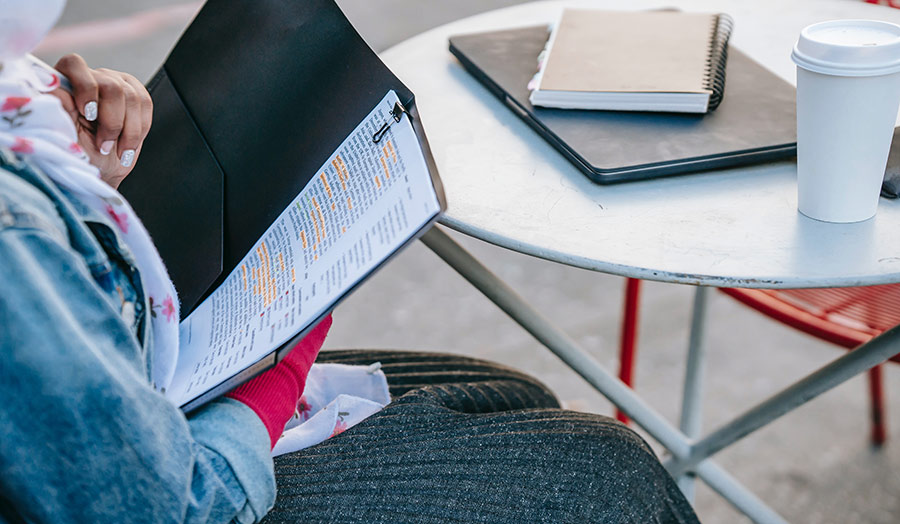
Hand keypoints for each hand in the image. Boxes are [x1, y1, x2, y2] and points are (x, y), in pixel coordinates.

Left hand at [49, 54, 151, 188]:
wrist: (101, 167)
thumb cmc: (79, 153)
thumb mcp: (63, 135)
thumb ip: (57, 107)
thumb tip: (53, 85)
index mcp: (66, 82)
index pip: (75, 65)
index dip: (85, 87)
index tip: (88, 114)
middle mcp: (92, 78)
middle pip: (112, 87)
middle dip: (112, 122)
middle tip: (103, 145)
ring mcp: (116, 83)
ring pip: (132, 98)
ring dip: (128, 131)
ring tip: (117, 149)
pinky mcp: (136, 94)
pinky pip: (146, 105)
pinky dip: (139, 130)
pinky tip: (128, 144)